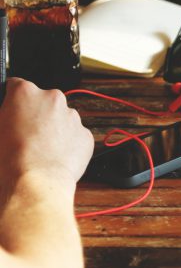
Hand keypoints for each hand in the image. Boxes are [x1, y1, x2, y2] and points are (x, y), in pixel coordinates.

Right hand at [0, 78, 93, 198]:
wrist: (36, 182)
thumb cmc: (9, 159)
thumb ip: (4, 115)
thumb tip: (7, 117)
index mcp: (25, 92)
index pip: (16, 86)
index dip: (12, 100)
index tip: (12, 110)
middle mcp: (53, 99)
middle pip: (43, 102)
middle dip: (35, 115)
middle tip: (25, 135)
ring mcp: (72, 117)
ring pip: (61, 119)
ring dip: (53, 129)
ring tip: (40, 150)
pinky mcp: (85, 135)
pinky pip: (75, 136)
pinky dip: (67, 144)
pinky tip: (54, 157)